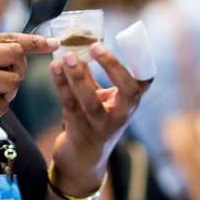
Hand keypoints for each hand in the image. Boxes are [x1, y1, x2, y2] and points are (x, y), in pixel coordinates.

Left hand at [46, 42, 153, 195]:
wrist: (83, 159)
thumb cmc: (93, 121)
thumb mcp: (100, 98)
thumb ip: (93, 75)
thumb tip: (81, 44)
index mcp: (129, 103)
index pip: (144, 82)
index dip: (141, 62)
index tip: (126, 40)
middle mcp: (122, 116)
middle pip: (127, 91)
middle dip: (111, 66)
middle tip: (95, 46)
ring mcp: (102, 126)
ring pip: (92, 101)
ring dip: (79, 77)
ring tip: (67, 56)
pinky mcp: (81, 132)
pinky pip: (70, 106)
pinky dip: (61, 86)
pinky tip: (54, 69)